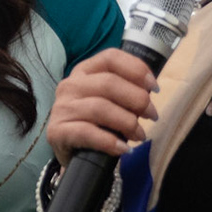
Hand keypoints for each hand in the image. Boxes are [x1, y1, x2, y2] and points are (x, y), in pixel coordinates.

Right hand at [46, 48, 156, 166]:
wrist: (72, 153)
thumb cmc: (95, 123)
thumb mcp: (109, 100)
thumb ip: (125, 90)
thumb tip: (150, 91)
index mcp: (84, 71)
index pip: (110, 58)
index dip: (136, 69)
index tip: (154, 87)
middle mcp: (70, 85)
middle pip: (108, 83)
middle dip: (137, 99)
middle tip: (151, 115)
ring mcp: (62, 108)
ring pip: (100, 108)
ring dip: (127, 122)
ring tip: (139, 135)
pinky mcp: (57, 131)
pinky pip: (87, 133)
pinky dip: (110, 142)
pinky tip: (123, 149)